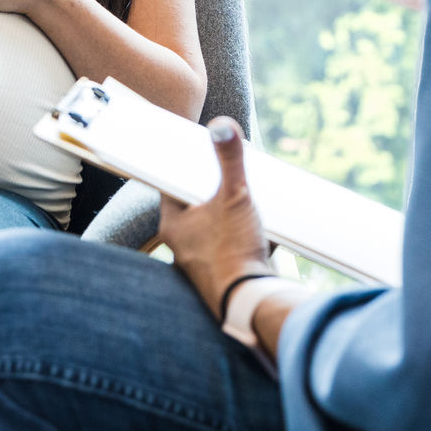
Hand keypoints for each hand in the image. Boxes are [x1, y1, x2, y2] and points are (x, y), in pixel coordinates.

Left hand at [158, 119, 272, 318]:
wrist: (251, 303)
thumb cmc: (234, 252)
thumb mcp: (234, 197)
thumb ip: (230, 160)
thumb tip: (222, 126)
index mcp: (173, 224)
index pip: (171, 184)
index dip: (184, 166)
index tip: (197, 152)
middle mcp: (181, 245)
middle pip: (194, 204)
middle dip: (213, 189)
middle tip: (228, 174)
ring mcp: (200, 262)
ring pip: (212, 226)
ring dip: (228, 213)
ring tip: (246, 198)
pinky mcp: (221, 274)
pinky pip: (228, 245)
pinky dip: (240, 234)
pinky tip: (258, 228)